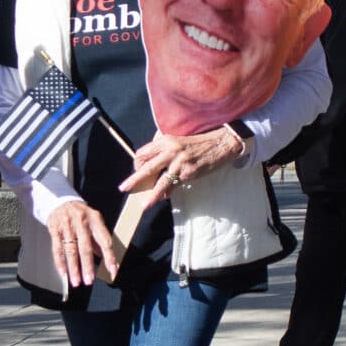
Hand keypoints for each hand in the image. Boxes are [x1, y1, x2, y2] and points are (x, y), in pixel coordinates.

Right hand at [47, 200, 121, 287]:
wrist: (60, 200)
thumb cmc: (80, 214)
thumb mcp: (94, 221)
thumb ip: (99, 239)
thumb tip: (104, 257)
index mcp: (95, 220)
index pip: (105, 240)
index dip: (109, 256)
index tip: (112, 270)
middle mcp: (81, 223)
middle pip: (85, 248)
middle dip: (87, 266)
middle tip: (89, 281)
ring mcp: (67, 226)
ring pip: (70, 251)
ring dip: (73, 268)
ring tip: (76, 281)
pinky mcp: (55, 230)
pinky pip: (57, 249)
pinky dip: (60, 262)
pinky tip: (63, 273)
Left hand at [122, 126, 247, 193]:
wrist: (221, 143)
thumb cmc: (199, 143)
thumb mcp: (178, 142)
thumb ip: (165, 154)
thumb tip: (155, 174)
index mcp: (165, 140)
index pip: (143, 153)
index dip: (137, 164)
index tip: (137, 172)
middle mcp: (170, 150)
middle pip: (147, 166)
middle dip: (134, 179)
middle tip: (124, 188)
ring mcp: (180, 162)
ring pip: (160, 181)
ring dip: (151, 195)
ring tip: (143, 205)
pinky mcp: (189, 172)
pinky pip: (175, 185)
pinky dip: (168, 192)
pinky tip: (164, 197)